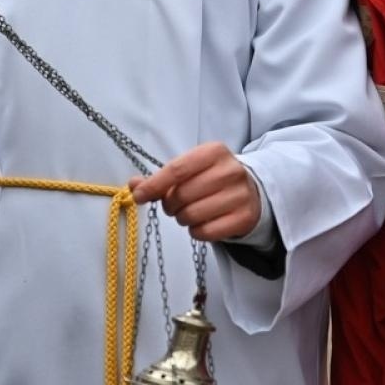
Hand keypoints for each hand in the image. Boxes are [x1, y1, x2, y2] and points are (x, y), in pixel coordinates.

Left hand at [128, 142, 260, 240]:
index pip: (177, 170)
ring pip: (192, 215)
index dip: (154, 185)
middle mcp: (230, 171)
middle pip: (182, 195)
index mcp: (214, 152)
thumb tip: (134, 186)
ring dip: (182, 218)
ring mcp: (240, 195)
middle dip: (169, 204)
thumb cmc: (211, 179)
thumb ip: (160, 177)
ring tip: (189, 212)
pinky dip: (196, 231)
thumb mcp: (189, 169)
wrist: (250, 191)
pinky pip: (205, 232)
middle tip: (173, 205)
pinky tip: (201, 223)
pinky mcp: (244, 218)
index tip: (139, 196)